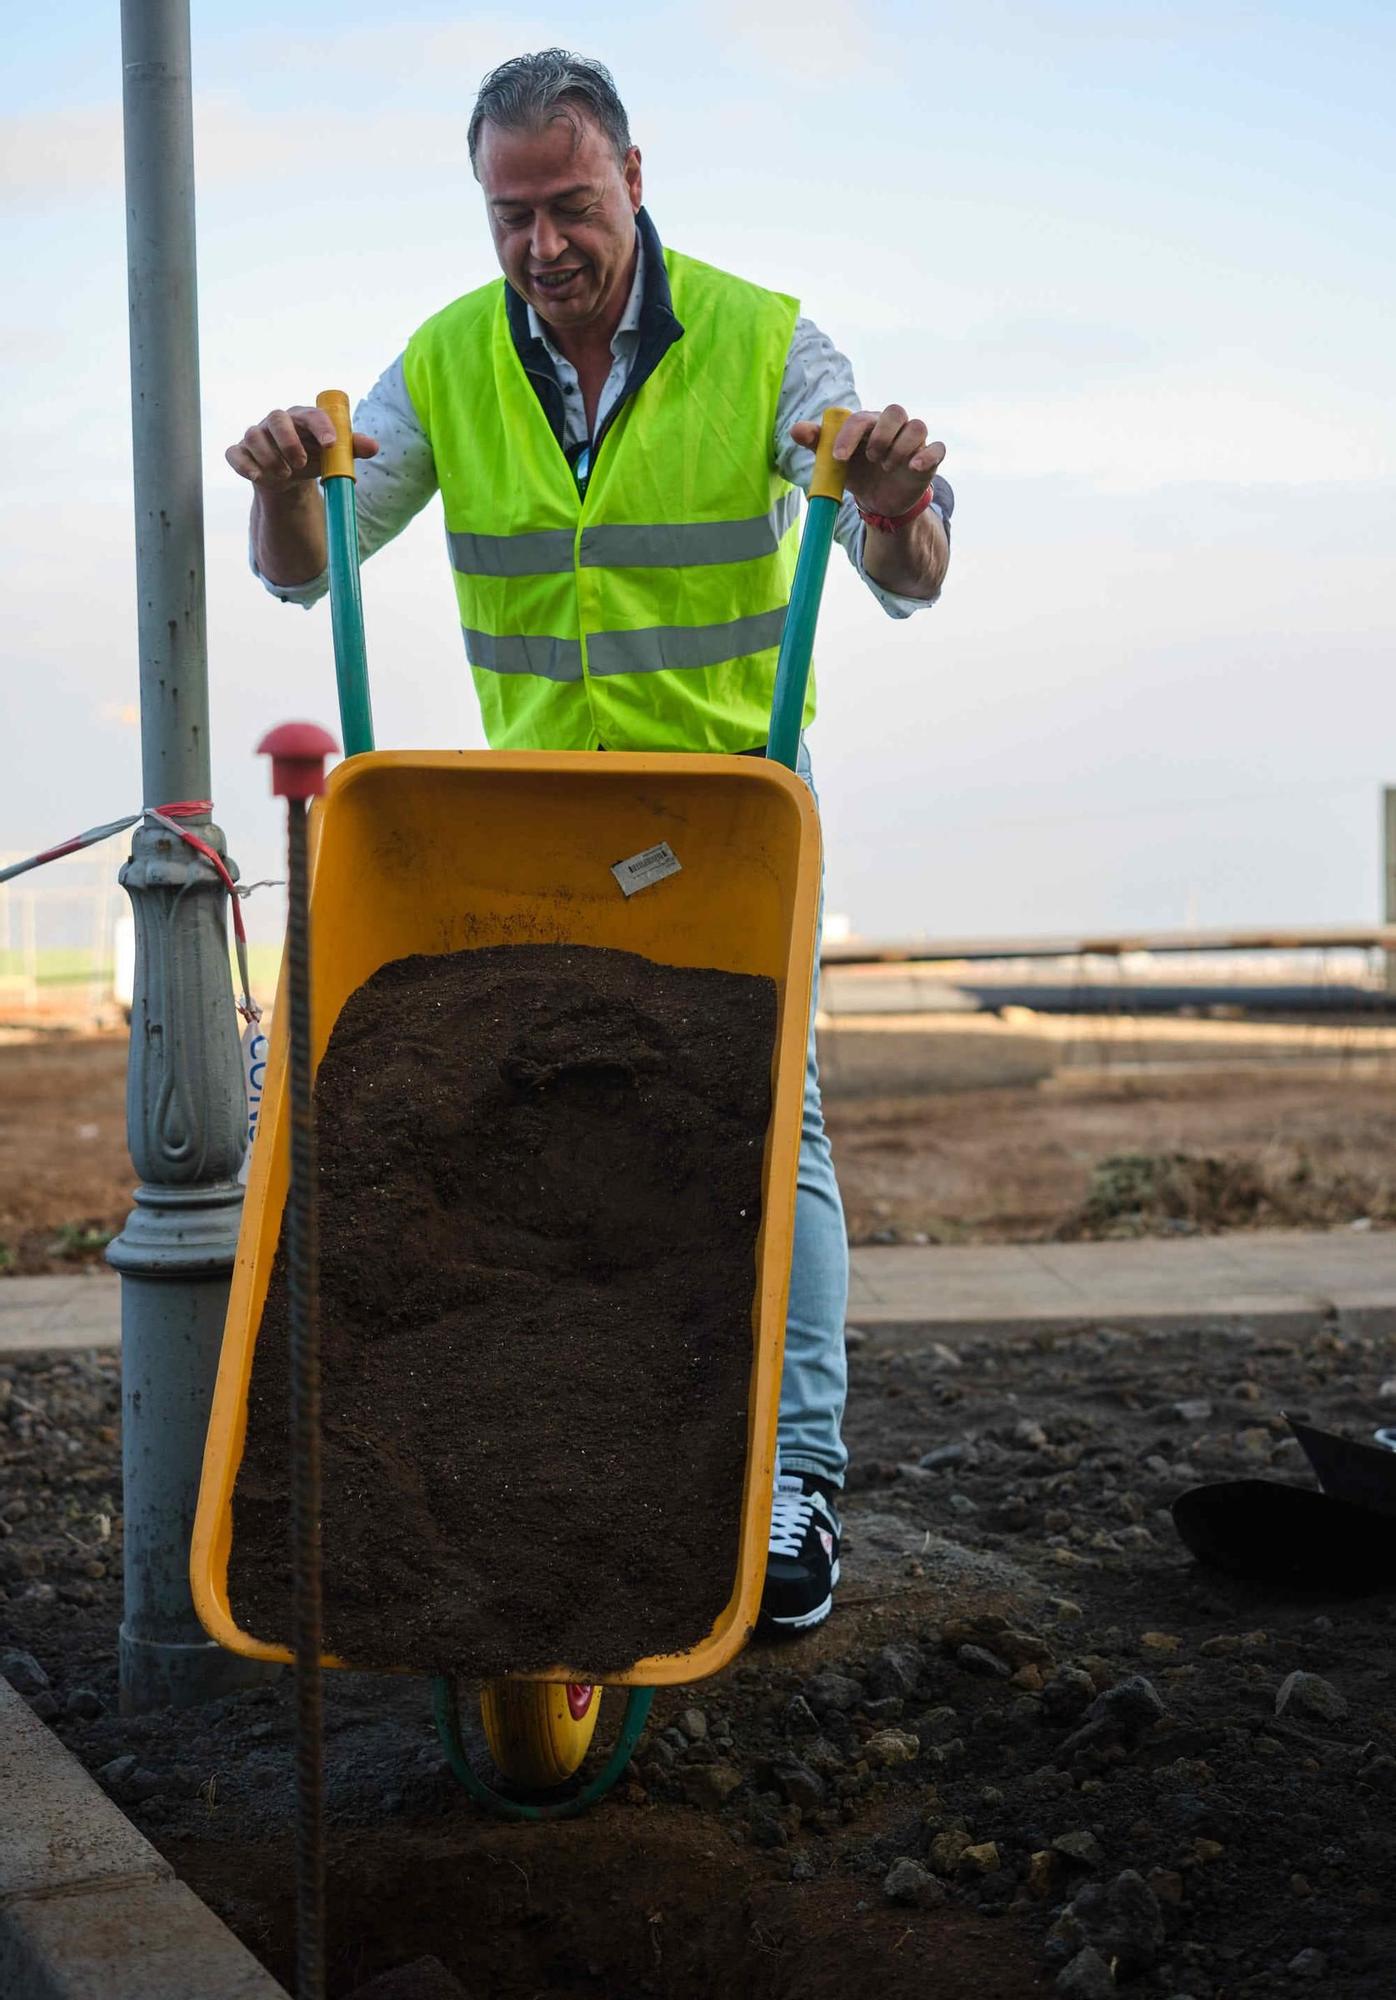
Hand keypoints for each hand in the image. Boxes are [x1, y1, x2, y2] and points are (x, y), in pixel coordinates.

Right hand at [226, 405, 378, 492]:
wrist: (288, 476)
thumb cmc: (313, 458)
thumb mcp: (332, 455)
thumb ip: (350, 448)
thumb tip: (373, 446)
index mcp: (302, 418)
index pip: (311, 414)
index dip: (321, 426)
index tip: (330, 443)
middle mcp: (277, 422)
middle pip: (277, 419)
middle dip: (289, 441)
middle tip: (300, 464)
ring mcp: (256, 435)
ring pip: (254, 436)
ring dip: (270, 458)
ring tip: (285, 475)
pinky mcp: (240, 452)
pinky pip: (235, 454)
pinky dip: (244, 465)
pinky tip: (258, 477)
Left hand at [790, 406, 943, 519]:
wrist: (878, 500)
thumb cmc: (857, 472)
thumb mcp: (835, 462)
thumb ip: (818, 443)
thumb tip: (795, 430)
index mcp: (870, 424)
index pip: (862, 417)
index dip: (850, 434)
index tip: (838, 457)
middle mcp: (894, 427)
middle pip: (896, 411)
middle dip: (881, 435)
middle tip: (870, 458)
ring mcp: (913, 442)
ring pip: (917, 427)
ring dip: (900, 447)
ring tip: (885, 467)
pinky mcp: (929, 460)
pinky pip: (938, 449)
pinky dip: (927, 456)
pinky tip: (913, 467)